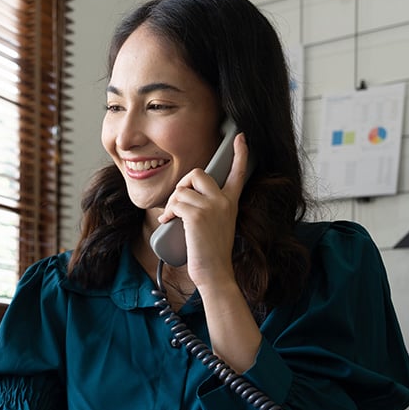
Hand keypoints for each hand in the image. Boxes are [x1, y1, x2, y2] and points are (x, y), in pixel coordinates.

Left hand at [156, 132, 250, 290]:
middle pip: (198, 174)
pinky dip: (168, 212)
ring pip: (182, 191)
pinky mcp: (198, 215)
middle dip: (182, 184)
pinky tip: (168, 221)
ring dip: (172, 205)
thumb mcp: (217, 224)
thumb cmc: (211, 252)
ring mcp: (212, 207)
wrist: (215, 273)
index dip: (240, 153)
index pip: (239, 172)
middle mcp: (224, 201)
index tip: (240, 137)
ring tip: (173, 219)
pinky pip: (176, 203)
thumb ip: (208, 207)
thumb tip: (185, 196)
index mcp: (231, 202)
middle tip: (179, 202)